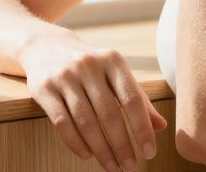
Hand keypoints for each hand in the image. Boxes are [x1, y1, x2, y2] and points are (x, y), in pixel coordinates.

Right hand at [20, 33, 168, 170]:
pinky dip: (76, 143)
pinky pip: (62, 122)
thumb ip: (138, 98)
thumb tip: (161, 126)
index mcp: (112, 60)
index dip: (142, 128)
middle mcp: (88, 65)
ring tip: (111, 166)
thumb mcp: (115, 73)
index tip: (149, 152)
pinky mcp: (44, 88)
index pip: (132, 99)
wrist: (45, 45)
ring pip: (85, 122)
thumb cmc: (90, 65)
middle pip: (109, 114)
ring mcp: (64, 76)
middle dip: (121, 145)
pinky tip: (87, 154)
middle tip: (129, 167)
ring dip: (101, 149)